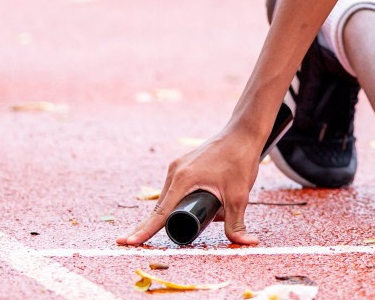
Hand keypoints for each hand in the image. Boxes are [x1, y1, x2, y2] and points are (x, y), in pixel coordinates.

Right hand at [117, 129, 263, 246]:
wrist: (243, 132)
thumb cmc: (240, 160)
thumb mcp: (239, 195)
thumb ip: (238, 222)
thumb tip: (247, 243)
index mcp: (182, 179)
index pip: (159, 214)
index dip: (144, 231)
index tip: (126, 242)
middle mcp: (175, 172)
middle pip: (160, 207)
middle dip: (150, 226)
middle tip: (132, 243)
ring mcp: (178, 166)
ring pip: (167, 198)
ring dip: (168, 213)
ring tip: (166, 226)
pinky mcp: (184, 164)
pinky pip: (174, 188)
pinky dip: (174, 201)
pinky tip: (177, 210)